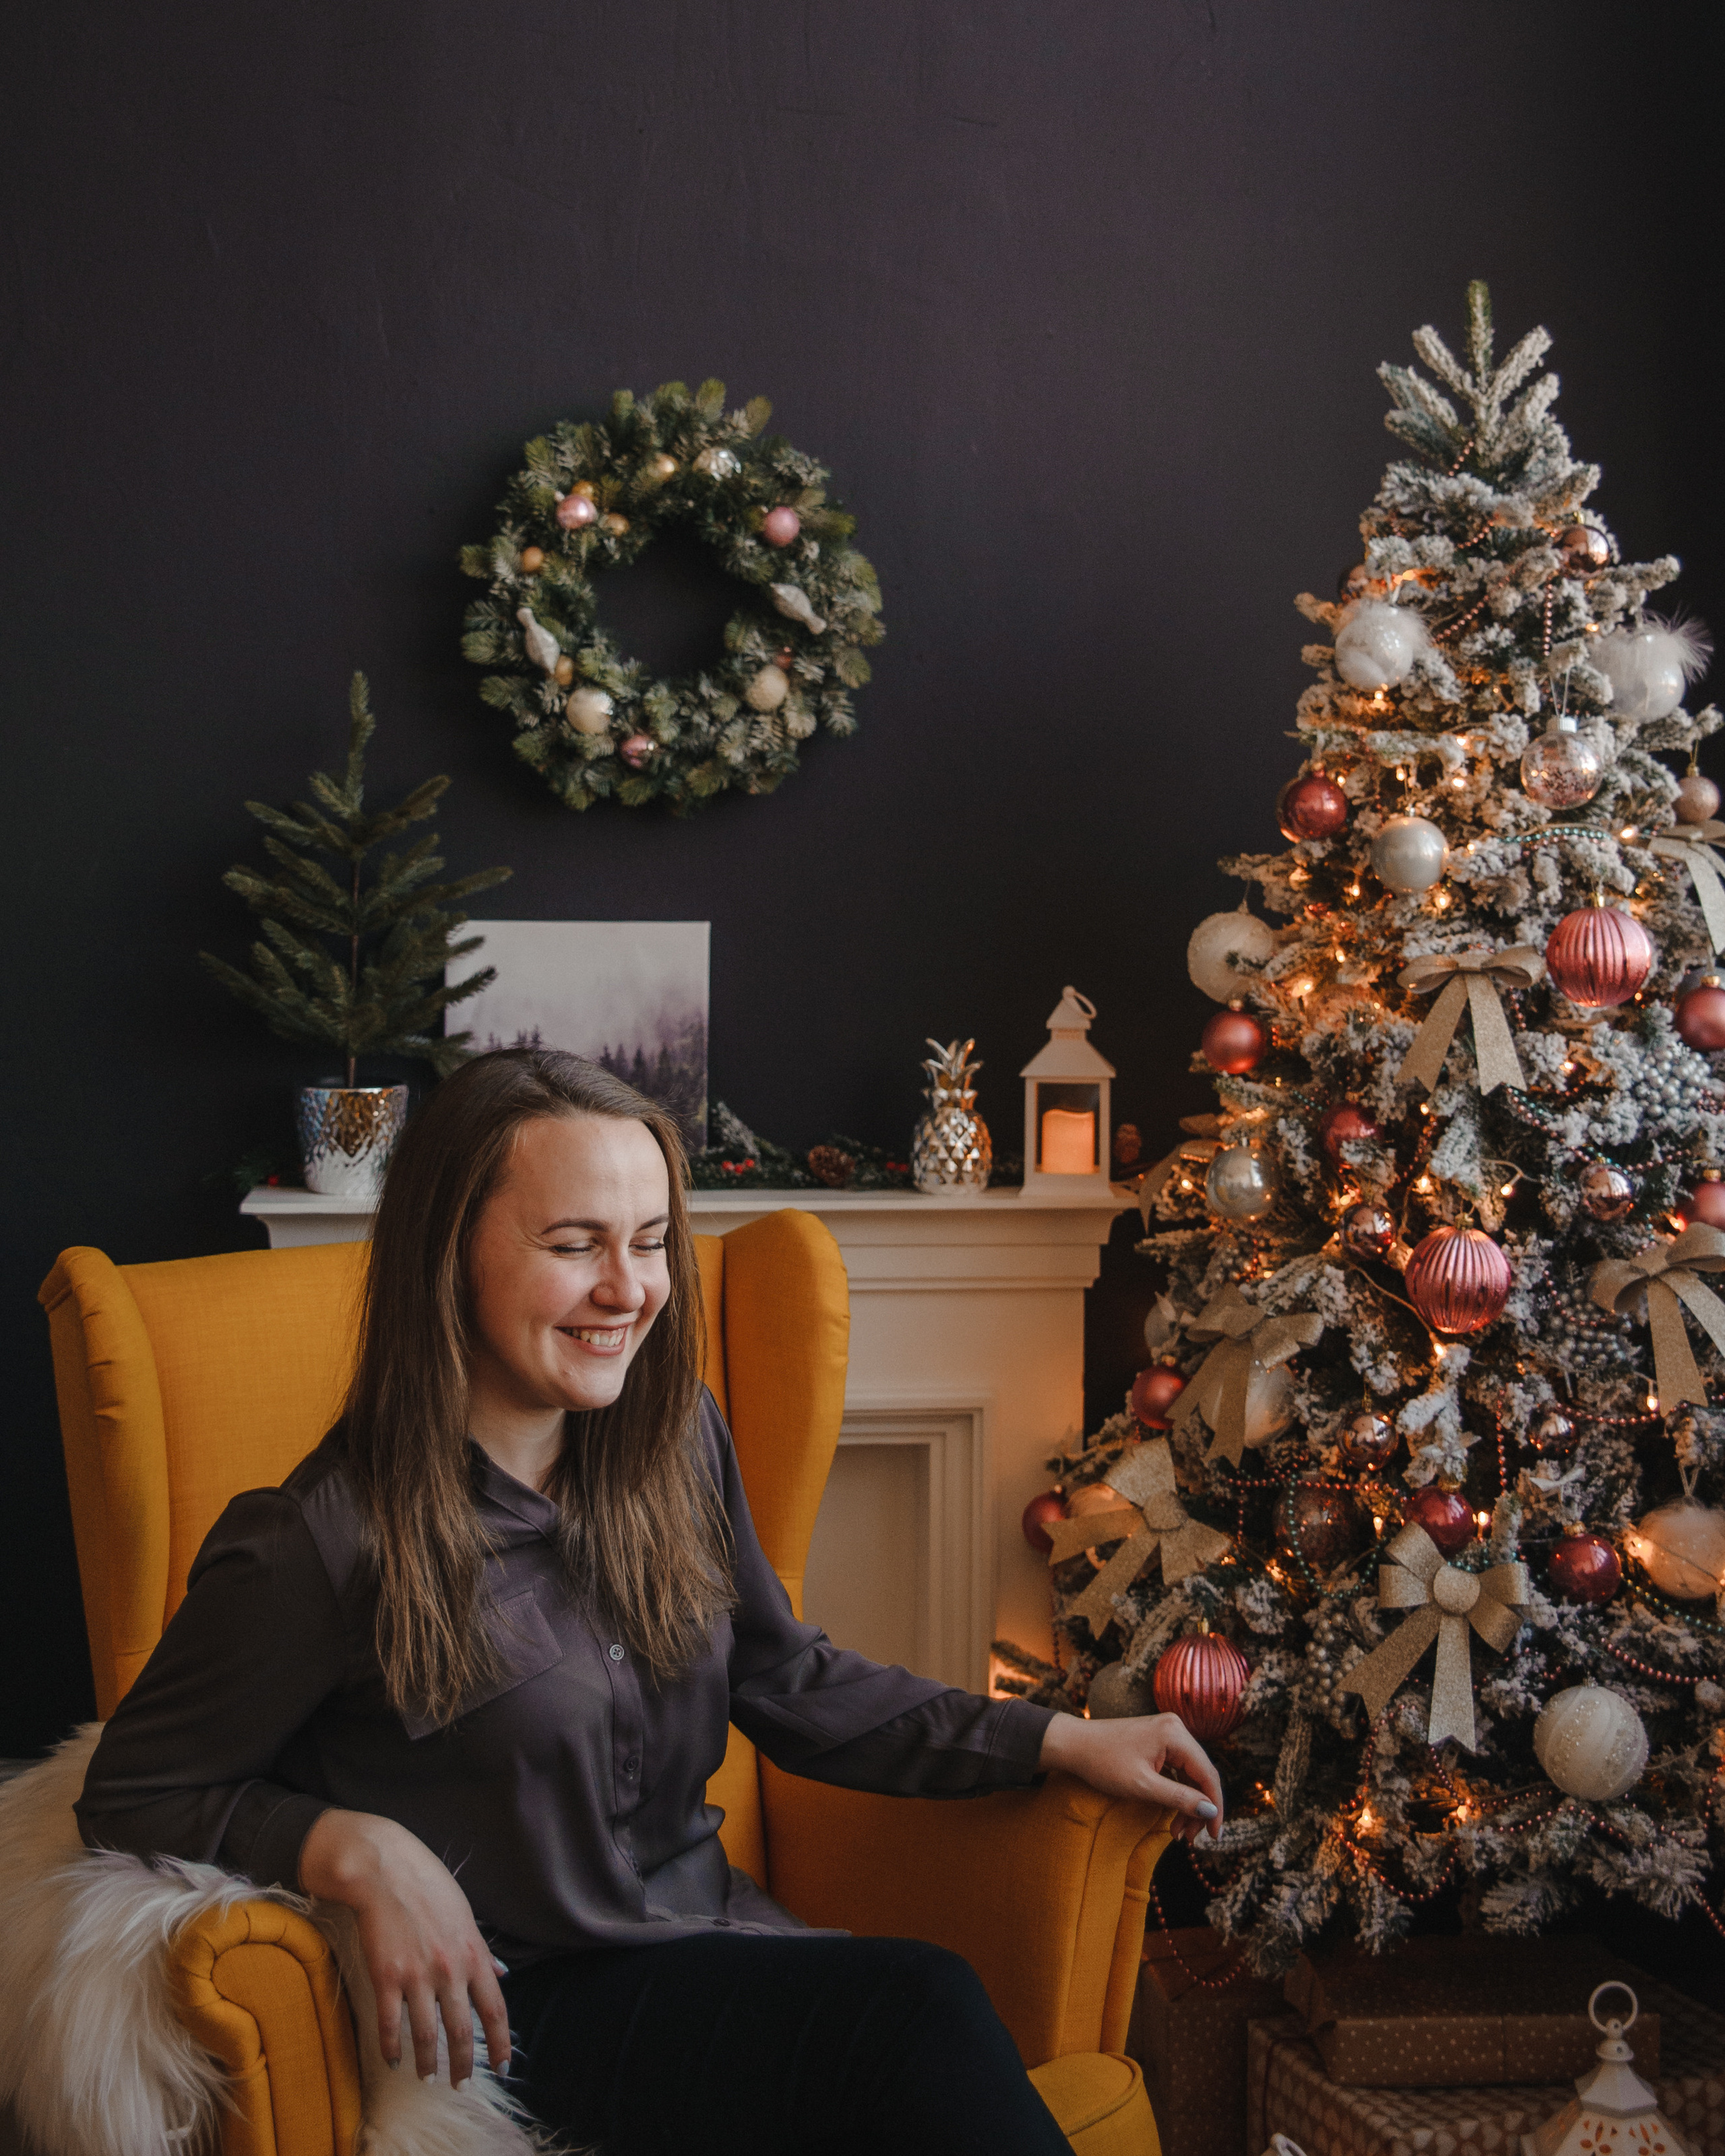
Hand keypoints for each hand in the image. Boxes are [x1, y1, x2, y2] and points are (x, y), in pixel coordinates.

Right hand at [298, 1808, 510, 2082]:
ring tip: (428, 2078)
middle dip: (463, 2065)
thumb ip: (482, 1952)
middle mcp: (450, 1970)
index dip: (500, 2044)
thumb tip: (502, 1975)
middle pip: (461, 2031)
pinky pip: (390, 2025)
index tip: (503, 2067)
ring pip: (426, 2035)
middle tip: (461, 2085)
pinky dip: (391, 2049)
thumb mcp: (466, 1916)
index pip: (495, 2010)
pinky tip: (394, 2060)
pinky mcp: (386, 1977)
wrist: (385, 1871)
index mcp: (473, 1954)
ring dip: (428, 2064)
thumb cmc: (428, 1888)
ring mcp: (418, 1976)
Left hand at [1038, 1711, 1223, 1842]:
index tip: (1214, 1835)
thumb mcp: (1142, 1786)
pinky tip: (1171, 1814)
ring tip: (1177, 1832)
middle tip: (1189, 1838)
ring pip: (1190, 1775)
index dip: (1215, 1807)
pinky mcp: (1158, 1740)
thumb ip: (1179, 1799)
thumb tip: (1211, 1812)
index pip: (1208, 1774)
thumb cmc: (1103, 1763)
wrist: (1073, 1744)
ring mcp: (1167, 1732)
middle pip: (1201, 1775)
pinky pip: (1177, 1769)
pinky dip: (1176, 1793)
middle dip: (1198, 1809)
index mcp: (1175, 1734)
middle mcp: (1176, 1728)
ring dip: (1187, 1804)